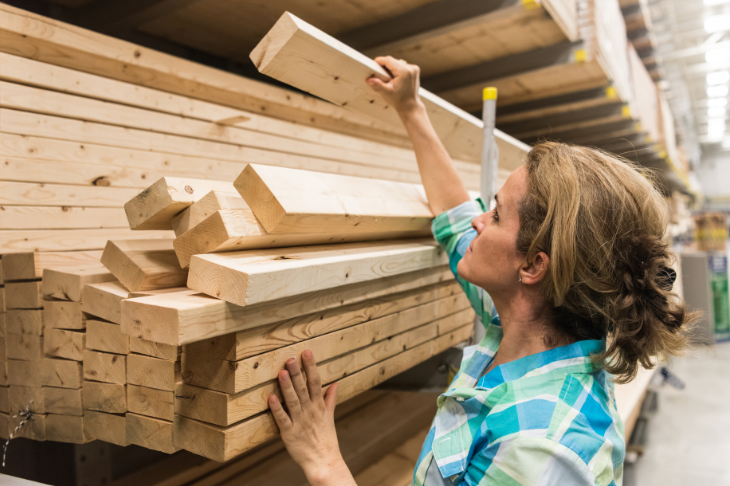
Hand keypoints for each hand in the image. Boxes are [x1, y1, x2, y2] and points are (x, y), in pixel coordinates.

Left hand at [269, 350, 355, 485]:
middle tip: (291, 358)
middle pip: (303, 388)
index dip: (311, 366)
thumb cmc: (325, 438)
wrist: (324, 460)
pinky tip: (271, 398)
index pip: (315, 382)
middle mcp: (310, 411)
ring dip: (287, 387)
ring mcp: (299, 421)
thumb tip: (335, 383)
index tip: (306, 352)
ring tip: (282, 373)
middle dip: (297, 373)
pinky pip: (282, 419)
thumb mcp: (329, 416)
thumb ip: (330, 398)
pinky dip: (277, 409)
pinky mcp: (289, 433)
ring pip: (293, 401)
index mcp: (319, 405)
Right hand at [366, 56, 423, 114]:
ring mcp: (414, 69)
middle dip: (384, 66)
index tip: (373, 67)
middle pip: (392, 61)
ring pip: (397, 62)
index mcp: (404, 72)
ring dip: (390, 68)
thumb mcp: (386, 93)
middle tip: (379, 75)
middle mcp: (411, 68)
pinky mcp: (415, 70)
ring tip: (387, 78)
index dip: (379, 62)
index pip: (388, 60)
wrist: (410, 106)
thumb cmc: (399, 100)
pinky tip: (395, 78)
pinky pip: (402, 66)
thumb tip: (369, 79)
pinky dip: (396, 70)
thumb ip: (377, 85)